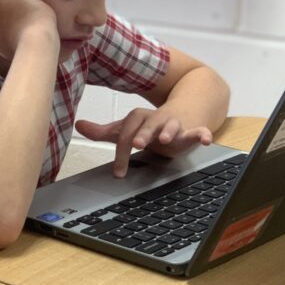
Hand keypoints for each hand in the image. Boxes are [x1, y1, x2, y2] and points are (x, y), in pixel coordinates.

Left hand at [75, 109, 212, 176]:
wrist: (180, 113)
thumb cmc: (149, 126)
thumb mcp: (127, 129)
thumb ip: (104, 131)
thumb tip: (78, 125)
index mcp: (138, 119)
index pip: (126, 133)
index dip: (121, 151)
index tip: (119, 171)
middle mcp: (155, 119)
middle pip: (147, 124)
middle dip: (143, 134)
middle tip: (137, 144)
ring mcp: (174, 124)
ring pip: (171, 125)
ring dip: (168, 131)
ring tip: (165, 139)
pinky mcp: (190, 130)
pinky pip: (197, 131)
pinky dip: (202, 134)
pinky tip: (206, 139)